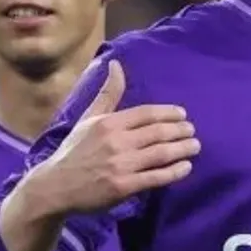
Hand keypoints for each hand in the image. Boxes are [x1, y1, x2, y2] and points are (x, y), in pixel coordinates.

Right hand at [26, 59, 200, 215]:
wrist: (55, 187)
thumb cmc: (75, 151)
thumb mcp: (88, 118)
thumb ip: (107, 94)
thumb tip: (115, 63)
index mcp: (109, 123)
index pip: (147, 113)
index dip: (169, 113)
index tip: (183, 115)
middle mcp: (116, 142)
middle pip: (159, 132)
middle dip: (181, 131)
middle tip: (193, 131)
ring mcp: (121, 165)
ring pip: (161, 154)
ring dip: (183, 149)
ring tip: (195, 146)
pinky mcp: (123, 187)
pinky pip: (156, 177)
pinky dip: (175, 172)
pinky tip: (186, 167)